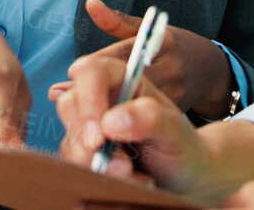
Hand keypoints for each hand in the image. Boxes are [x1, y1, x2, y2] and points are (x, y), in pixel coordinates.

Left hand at [47, 0, 237, 119]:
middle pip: (124, 84)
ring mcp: (175, 94)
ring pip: (131, 107)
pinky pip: (142, 124)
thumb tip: (89, 3)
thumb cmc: (174, 47)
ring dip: (102, 113)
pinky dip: (120, 128)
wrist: (214, 73)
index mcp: (160, 44)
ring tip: (73, 118)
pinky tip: (99, 131)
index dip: (94, 66)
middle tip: (60, 99)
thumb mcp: (151, 29)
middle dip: (90, 94)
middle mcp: (168, 68)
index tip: (69, 74)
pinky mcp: (176, 117)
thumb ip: (117, 21)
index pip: (123, 55)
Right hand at [57, 56, 233, 206]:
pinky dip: (96, 176)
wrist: (183, 177)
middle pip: (70, 104)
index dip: (89, 102)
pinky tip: (125, 179)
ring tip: (132, 173)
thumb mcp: (175, 132)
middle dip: (91, 141)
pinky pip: (73, 162)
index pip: (90, 72)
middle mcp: (101, 98)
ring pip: (70, 139)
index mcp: (122, 80)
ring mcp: (89, 125)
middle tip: (124, 165)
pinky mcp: (82, 150)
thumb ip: (150, 119)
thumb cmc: (183, 148)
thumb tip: (110, 121)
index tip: (100, 139)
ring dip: (96, 164)